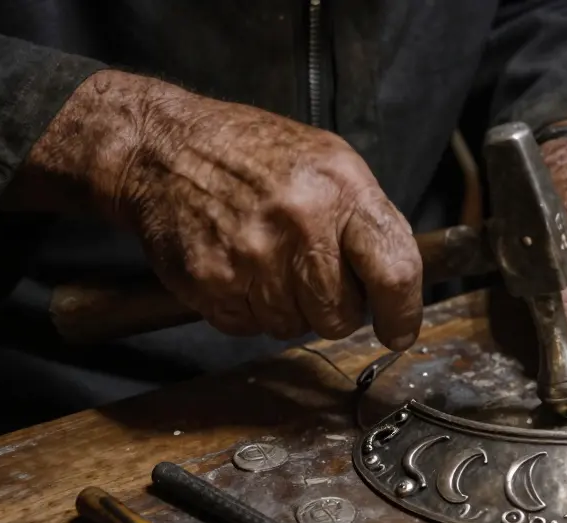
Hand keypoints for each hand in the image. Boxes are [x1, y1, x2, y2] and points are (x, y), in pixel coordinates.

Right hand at [10, 70, 422, 349]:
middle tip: (311, 272)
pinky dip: (248, 307)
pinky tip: (239, 266)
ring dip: (288, 307)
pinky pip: (250, 327)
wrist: (163, 148)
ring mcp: (253, 257)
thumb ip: (368, 219)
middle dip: (334, 307)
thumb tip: (401, 282)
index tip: (399, 331)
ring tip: (268, 259)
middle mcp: (301, 223)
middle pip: (342, 315)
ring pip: (295, 327)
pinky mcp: (213, 283)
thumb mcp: (329, 161)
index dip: (402, 313)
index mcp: (340, 189)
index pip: (395, 271)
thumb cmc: (253, 155)